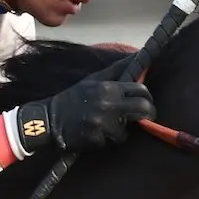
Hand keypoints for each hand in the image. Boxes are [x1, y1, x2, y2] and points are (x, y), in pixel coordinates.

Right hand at [16, 68, 155, 153]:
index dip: (147, 97)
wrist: (50, 119)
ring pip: (127, 130)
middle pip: (143, 108)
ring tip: (108, 126)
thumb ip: (117, 70)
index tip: (147, 102)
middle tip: (146, 118)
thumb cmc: (74, 98)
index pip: (140, 90)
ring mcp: (103, 123)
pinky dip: (106, 140)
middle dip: (148, 114)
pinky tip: (95, 133)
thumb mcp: (94, 80)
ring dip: (120, 131)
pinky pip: (112, 142)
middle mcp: (108, 104)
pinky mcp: (97, 139)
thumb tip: (138, 56)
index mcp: (108, 88)